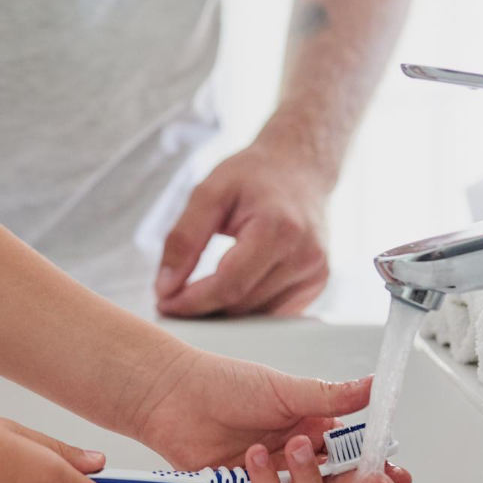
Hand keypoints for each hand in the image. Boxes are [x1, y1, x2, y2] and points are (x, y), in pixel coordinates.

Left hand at [131, 347, 410, 482]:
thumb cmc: (227, 384)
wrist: (175, 392)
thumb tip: (376, 386)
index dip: (377, 471)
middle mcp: (293, 460)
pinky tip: (252, 459)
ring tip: (288, 448)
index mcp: (313, 432)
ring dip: (302, 479)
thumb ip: (332, 397)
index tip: (398, 476)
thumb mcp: (287, 388)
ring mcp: (267, 479)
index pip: (354, 459)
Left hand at [155, 142, 330, 317]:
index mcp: (279, 228)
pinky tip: (227, 293)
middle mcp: (305, 255)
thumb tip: (166, 288)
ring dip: (223, 312)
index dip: (193, 301)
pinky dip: (246, 310)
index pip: (229, 284)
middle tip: (172, 298)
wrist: (300, 167)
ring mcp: (316, 273)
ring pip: (256, 316)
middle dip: (203, 307)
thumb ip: (184, 239)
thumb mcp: (209, 192)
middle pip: (242, 304)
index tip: (165, 303)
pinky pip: (274, 313)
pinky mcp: (317, 283)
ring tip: (197, 294)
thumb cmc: (254, 175)